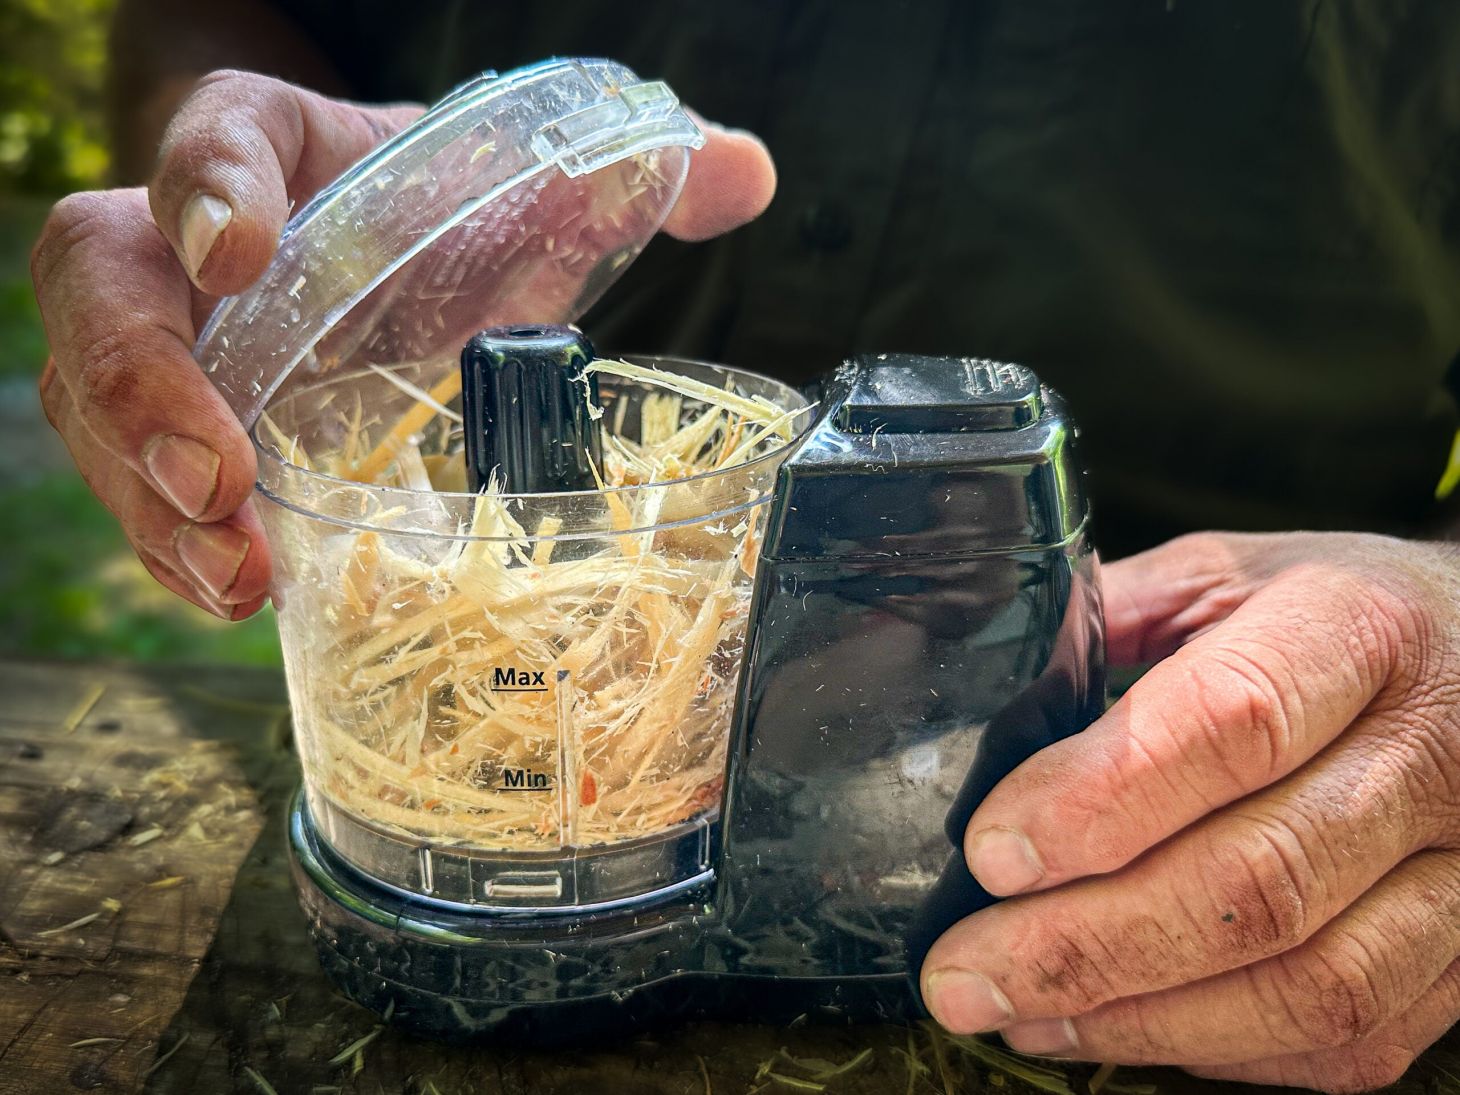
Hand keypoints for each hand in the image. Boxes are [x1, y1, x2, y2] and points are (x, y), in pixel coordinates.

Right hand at [31, 69, 775, 618]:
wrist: (374, 252)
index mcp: (278, 154)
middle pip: (104, 288)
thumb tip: (746, 170)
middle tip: (216, 478)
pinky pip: (141, 487)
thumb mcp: (523, 185)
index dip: (207, 185)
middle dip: (140, 385)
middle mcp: (192, 246)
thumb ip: (627, 176)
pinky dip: (180, 548)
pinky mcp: (183, 434)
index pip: (215, 136)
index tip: (241, 251)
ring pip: (96, 407)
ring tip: (237, 576)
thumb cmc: (439, 215)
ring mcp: (176, 346)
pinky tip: (243, 598)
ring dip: (150, 504)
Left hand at [921, 532, 1459, 1092]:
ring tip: (1017, 1013)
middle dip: (1087, 944)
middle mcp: (1433, 754)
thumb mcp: (1231, 576)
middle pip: (1259, 882)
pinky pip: (1353, 1039)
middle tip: (962, 972)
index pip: (1231, 725)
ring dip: (1142, 1019)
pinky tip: (1118, 1030)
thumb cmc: (1338, 617)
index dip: (1101, 800)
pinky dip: (1223, 1052)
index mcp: (1360, 629)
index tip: (993, 851)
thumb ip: (1117, 615)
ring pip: (1312, 986)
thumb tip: (983, 674)